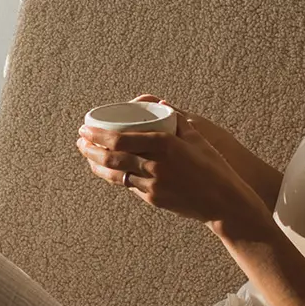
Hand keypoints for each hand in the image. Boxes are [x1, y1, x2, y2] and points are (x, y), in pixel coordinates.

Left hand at [76, 103, 268, 229]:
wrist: (223, 202)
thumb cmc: (213, 167)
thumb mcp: (197, 138)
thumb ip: (177, 120)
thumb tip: (160, 104)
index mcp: (164, 145)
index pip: (120, 139)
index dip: (98, 134)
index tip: (86, 128)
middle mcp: (154, 165)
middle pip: (111, 157)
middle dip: (90, 148)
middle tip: (81, 139)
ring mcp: (152, 184)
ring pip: (114, 174)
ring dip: (96, 164)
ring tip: (87, 154)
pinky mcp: (153, 199)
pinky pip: (129, 186)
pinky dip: (115, 176)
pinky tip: (108, 170)